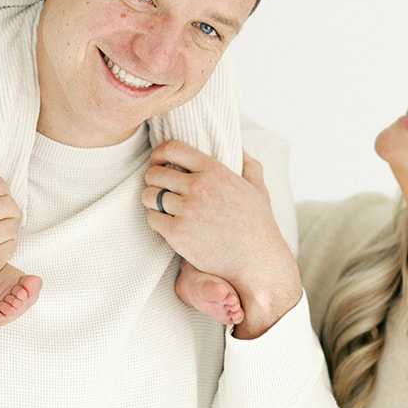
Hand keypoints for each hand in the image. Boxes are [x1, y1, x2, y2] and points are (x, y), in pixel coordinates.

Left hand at [144, 141, 301, 338]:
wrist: (257, 262)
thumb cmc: (258, 225)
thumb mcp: (257, 186)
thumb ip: (246, 161)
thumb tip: (237, 145)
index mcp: (215, 170)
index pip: (172, 148)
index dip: (159, 153)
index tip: (157, 161)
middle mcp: (198, 186)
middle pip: (155, 173)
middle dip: (154, 179)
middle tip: (160, 189)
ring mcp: (187, 210)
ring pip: (149, 195)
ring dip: (152, 201)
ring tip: (162, 208)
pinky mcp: (178, 233)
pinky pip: (151, 218)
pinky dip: (156, 222)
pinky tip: (167, 225)